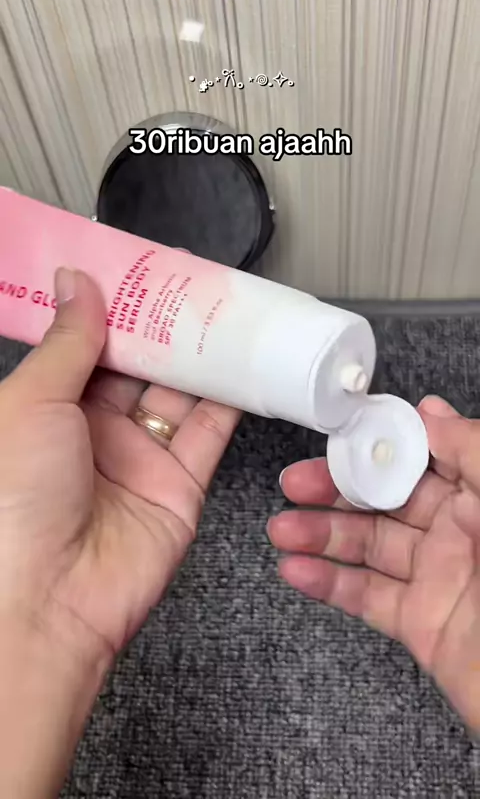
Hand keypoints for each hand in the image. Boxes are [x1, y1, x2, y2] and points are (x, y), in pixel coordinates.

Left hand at [0, 268, 239, 796]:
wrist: (50, 599)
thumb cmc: (16, 503)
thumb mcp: (31, 403)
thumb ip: (68, 341)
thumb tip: (76, 281)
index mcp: (47, 408)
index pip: (87, 343)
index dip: (113, 305)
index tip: (137, 267)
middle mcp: (92, 430)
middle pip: (139, 363)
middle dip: (164, 323)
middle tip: (190, 279)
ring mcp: (138, 456)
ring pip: (179, 391)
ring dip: (201, 353)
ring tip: (225, 309)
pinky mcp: (179, 484)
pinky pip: (210, 431)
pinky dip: (232, 399)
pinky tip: (246, 364)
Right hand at [268, 397, 479, 731]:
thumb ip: (472, 451)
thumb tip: (430, 413)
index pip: (418, 459)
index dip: (375, 446)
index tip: (336, 438)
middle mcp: (458, 532)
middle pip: (384, 500)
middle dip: (335, 489)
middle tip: (294, 483)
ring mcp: (439, 578)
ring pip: (369, 546)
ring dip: (321, 535)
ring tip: (280, 529)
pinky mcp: (423, 625)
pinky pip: (369, 597)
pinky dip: (329, 584)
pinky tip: (297, 570)